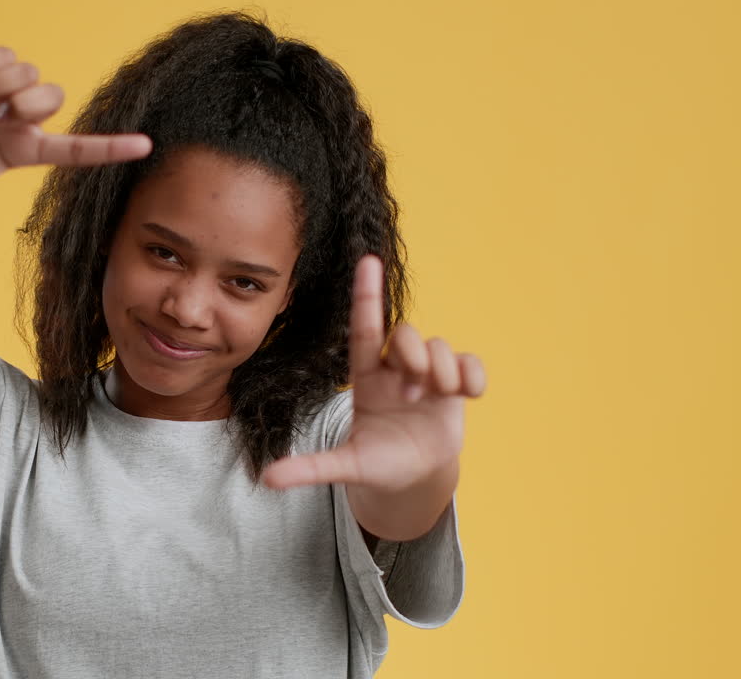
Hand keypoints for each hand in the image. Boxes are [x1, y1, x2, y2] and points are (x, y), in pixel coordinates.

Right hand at [0, 46, 153, 264]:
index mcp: (27, 149)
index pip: (76, 149)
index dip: (111, 148)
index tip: (147, 146)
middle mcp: (25, 119)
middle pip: (53, 97)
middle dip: (26, 102)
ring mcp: (9, 91)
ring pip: (29, 73)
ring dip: (2, 84)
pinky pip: (3, 54)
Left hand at [260, 255, 486, 492]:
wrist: (414, 477)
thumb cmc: (376, 463)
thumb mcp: (344, 467)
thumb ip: (309, 468)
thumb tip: (267, 479)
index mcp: (366, 377)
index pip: (364, 327)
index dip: (365, 295)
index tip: (367, 260)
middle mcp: (396, 369)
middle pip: (406, 334)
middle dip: (413, 357)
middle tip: (413, 392)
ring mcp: (428, 376)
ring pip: (438, 344)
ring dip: (442, 369)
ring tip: (437, 397)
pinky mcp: (455, 387)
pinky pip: (470, 364)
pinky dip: (473, 375)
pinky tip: (468, 394)